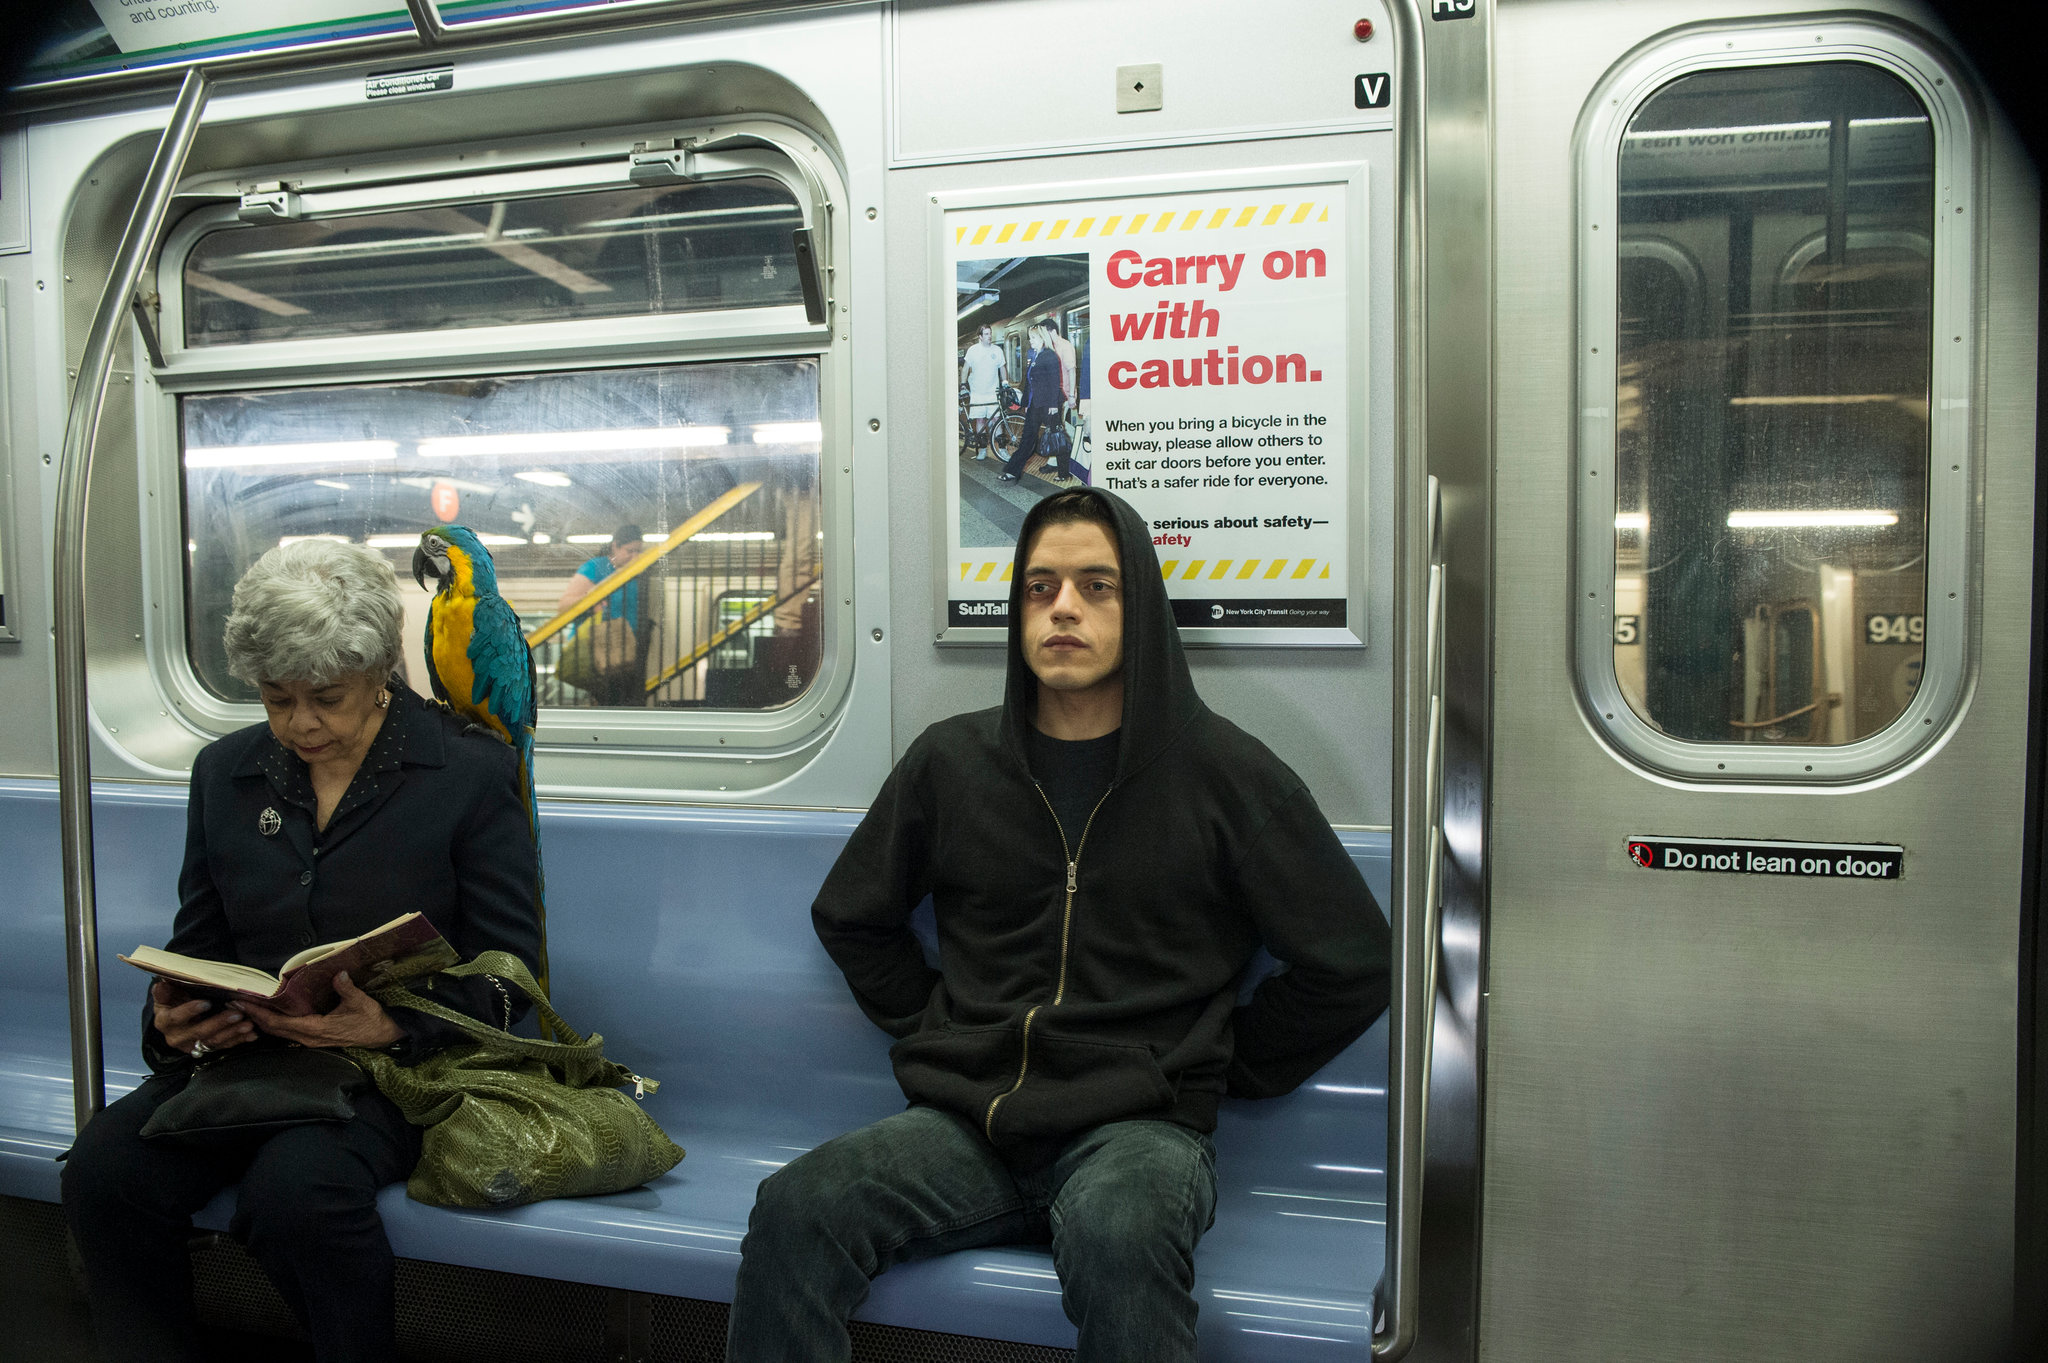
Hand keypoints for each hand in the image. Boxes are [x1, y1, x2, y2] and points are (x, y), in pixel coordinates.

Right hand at [153, 979, 255, 1056]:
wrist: (176, 1020)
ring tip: (248, 1024)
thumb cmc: (173, 1002)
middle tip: (237, 1013)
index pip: (176, 1018)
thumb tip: (161, 985)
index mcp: (165, 1022)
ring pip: (213, 1041)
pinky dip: (239, 1040)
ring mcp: (192, 1046)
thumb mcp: (167, 995)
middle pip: (199, 1032)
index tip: (207, 1003)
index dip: (190, 1011)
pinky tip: (252, 1035)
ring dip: (233, 1033)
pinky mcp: (206, 1050)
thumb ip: (165, 992)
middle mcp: (177, 1037)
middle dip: (219, 1023)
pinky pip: (223, 1046)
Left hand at [243, 973, 404, 1048]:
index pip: (280, 1022)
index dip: (260, 1013)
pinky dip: (273, 1023)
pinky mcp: (313, 1037)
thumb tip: (337, 974)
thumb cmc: (371, 1020)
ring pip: (278, 1032)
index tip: (243, 1002)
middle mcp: (308, 1038)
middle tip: (235, 1002)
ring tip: (246, 1007)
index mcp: (316, 1029)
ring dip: (261, 1020)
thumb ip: (347, 989)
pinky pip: (287, 1031)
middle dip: (253, 1016)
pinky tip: (267, 1015)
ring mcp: (310, 1039)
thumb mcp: (360, 1002)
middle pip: (273, 1029)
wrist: (382, 1036)